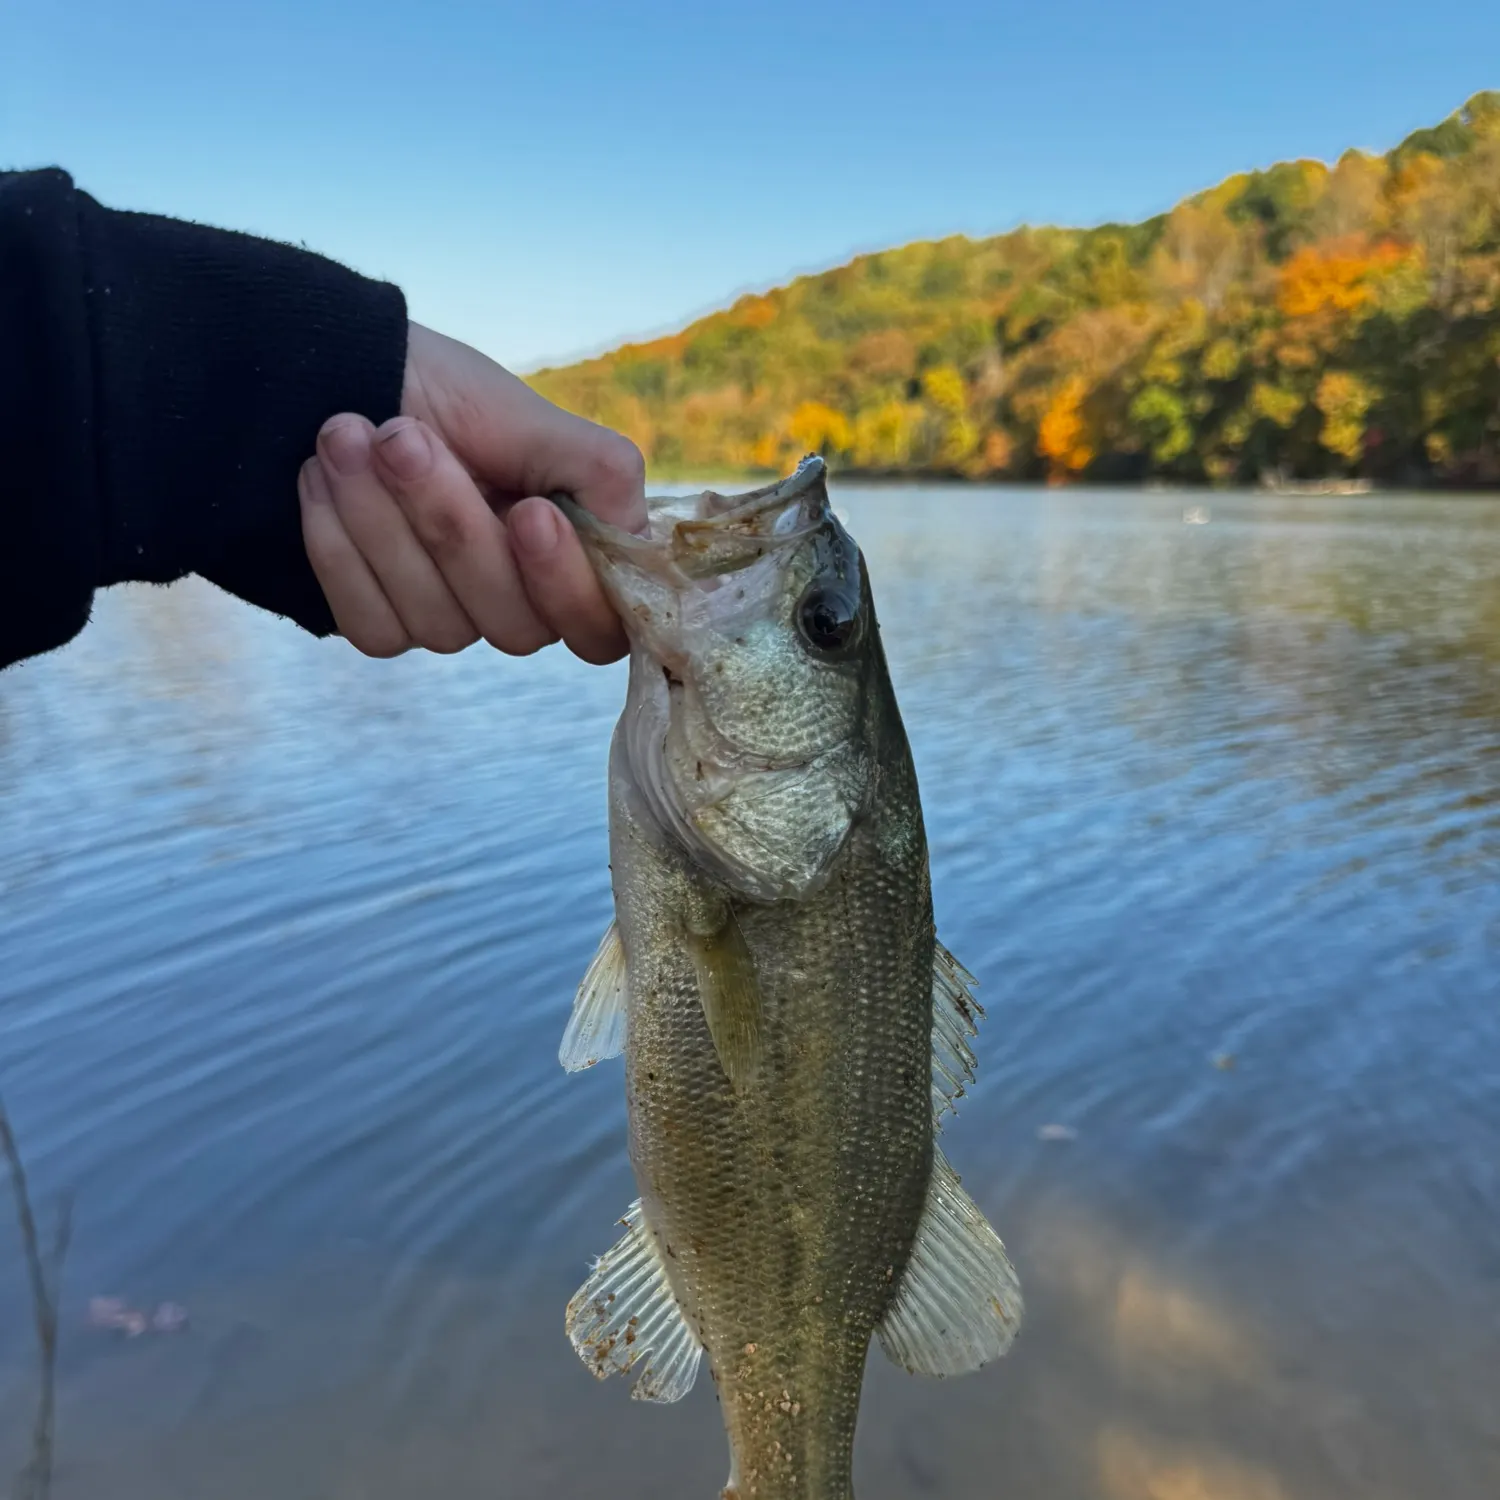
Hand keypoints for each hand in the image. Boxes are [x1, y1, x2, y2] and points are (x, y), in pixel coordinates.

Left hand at [298, 323, 644, 663]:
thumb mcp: (534, 417)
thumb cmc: (450, 397)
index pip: (602, 627)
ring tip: (347, 434)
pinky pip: (372, 624)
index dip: (567, 585)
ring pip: (438, 624)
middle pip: (513, 625)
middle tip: (403, 437)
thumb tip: (636, 530)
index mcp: (577, 559)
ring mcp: (454, 620)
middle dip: (453, 526)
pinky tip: (320, 479)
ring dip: (384, 522)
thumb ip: (601, 473)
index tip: (529, 512)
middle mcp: (522, 604)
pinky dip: (339, 548)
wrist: (342, 373)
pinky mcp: (384, 624)